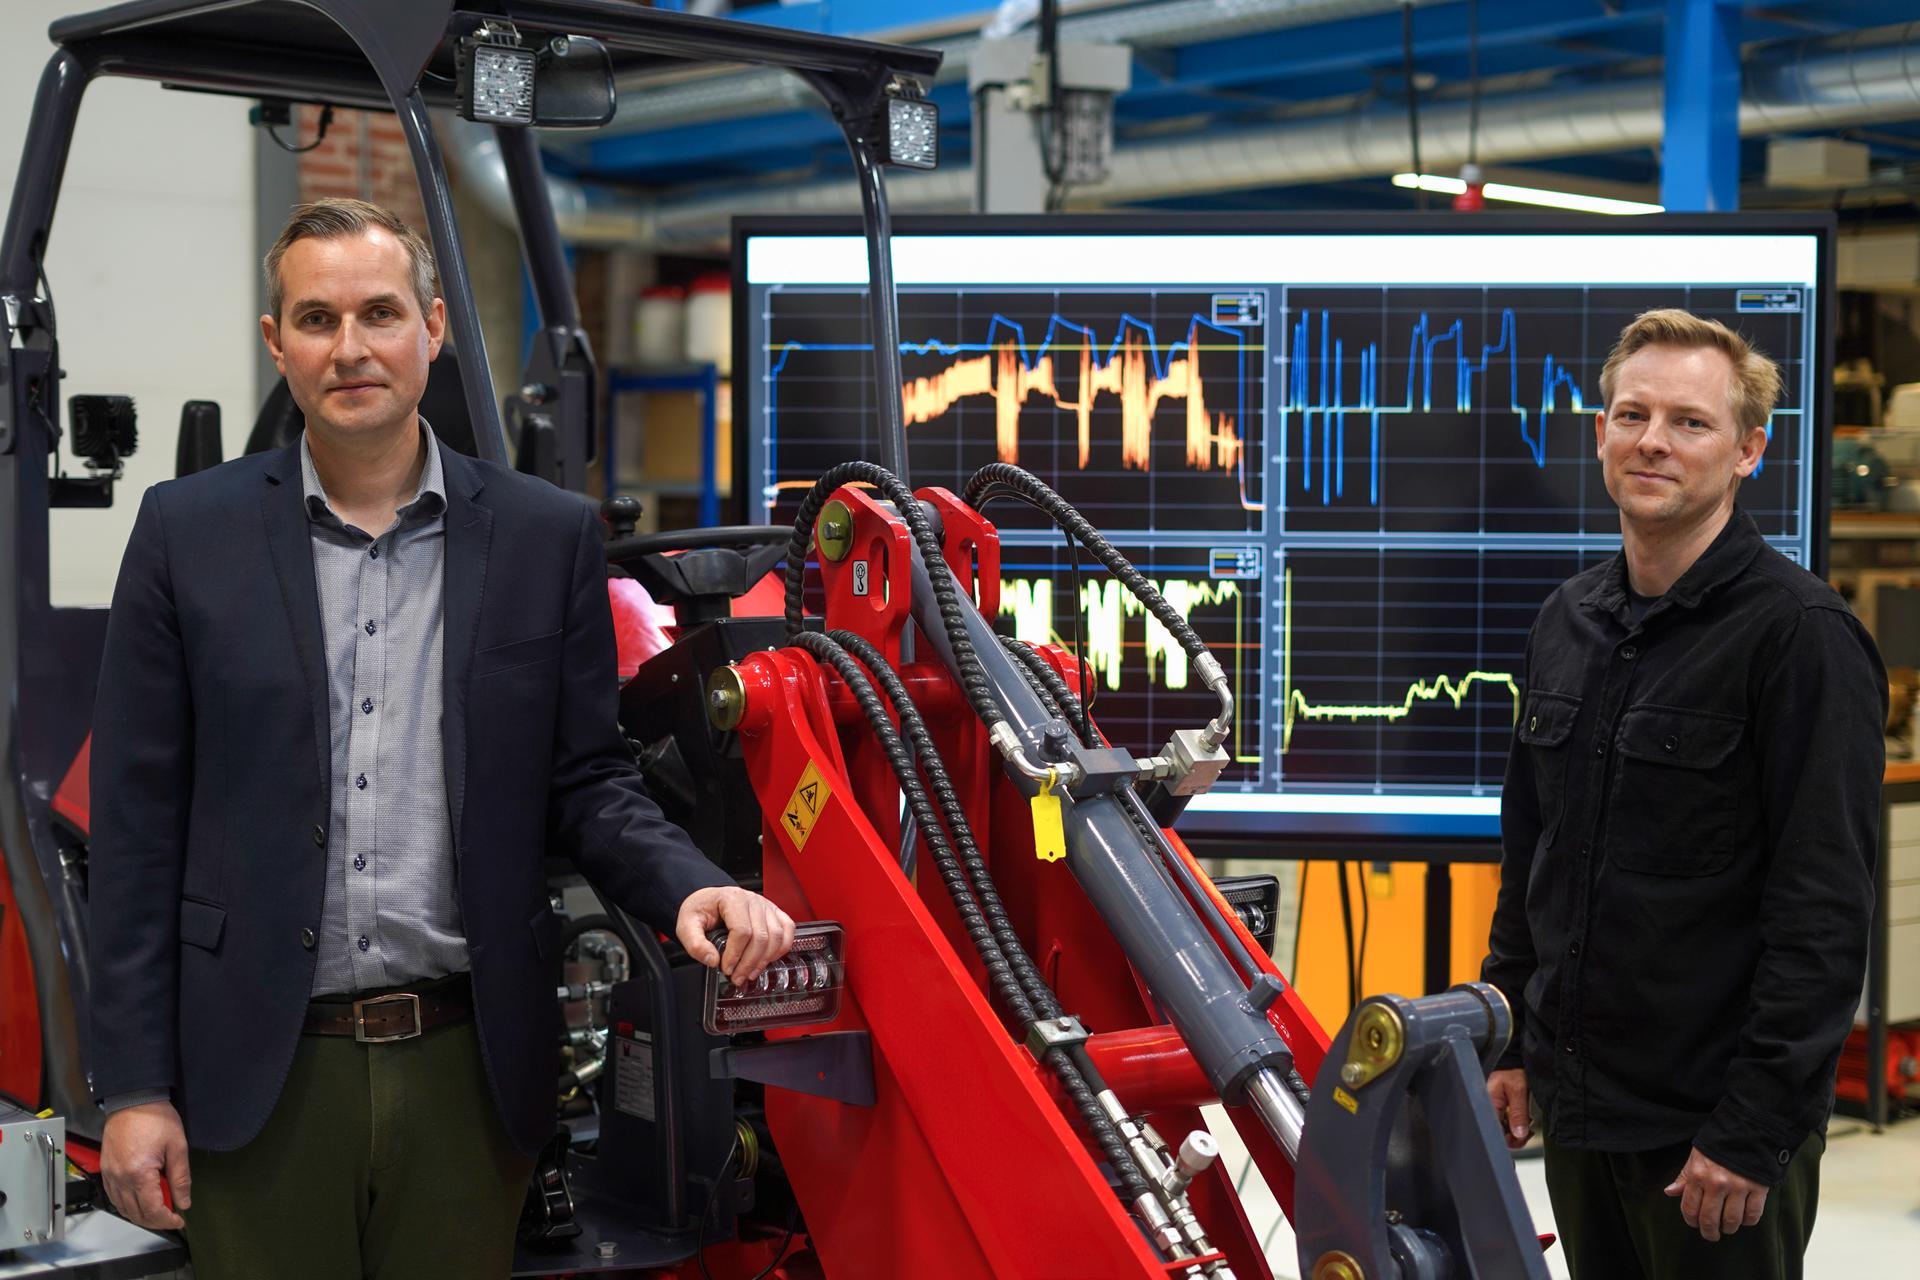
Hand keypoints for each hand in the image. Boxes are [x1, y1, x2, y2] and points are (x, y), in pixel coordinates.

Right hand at [101, 1101, 190, 1229]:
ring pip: (123, 1208)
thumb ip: (181, 1178)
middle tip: (171, 1217)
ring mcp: (110, 1175)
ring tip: (158, 1211)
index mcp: (139, 1174)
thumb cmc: (156, 1118)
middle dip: (155, 1221)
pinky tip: (139, 1201)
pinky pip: (113, 1197)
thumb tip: (184, 1201)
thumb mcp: (177, 1146)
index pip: (152, 1210)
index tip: (179, 1219)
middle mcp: (120, 1178)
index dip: (167, 1220)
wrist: (133, 1101)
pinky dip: (126, 1205)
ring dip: (140, 1215)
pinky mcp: (105, 1170)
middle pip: (136, 1213)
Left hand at [675, 885, 794, 984]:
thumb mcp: (686, 924)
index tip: (725, 968)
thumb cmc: (701, 910)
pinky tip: (768, 959)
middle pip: (761, 936)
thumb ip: (695, 944)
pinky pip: (788, 930)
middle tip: (737, 977)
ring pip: (776, 936)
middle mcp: (753, 900)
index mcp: (732, 899)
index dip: (735, 955)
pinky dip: (781, 948)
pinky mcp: (774, 913)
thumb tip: (712, 960)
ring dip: (764, 960)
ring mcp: (766, 906)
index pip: (742, 931)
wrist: (709, 900)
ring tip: (750, 973)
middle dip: (749, 963)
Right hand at [1486, 1067, 1531, 1147]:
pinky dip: (1516, 1124)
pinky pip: (1506, 1122)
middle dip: (1515, 1136)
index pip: (1496, 1131)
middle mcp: (1489, 1108)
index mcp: (1489, 1104)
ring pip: (1503, 1129)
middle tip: (1528, 1132)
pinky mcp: (1499, 1107)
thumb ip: (1518, 1113)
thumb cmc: (1512, 1070)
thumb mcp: (1518, 1091)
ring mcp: (1494, 1108)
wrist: (1513, 1061)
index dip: (1510, 1139)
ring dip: (1517, 1130)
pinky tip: (1522, 1120)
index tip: (1523, 1137)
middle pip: (1499, 1133)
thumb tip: (1519, 1134)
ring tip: (1527, 1123)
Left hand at [1664, 1146, 1767, 1240]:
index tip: (1694, 1224)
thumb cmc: (1718, 1146)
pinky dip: (1748, 1221)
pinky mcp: (1758, 1189)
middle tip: (1711, 1234)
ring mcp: (1738, 1187)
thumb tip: (1670, 1192)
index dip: (1691, 1220)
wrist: (1747, 1131)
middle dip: (1709, 1232)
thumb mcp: (1696, 1156)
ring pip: (1731, 1221)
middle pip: (1709, 1219)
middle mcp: (1717, 1183)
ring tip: (1727, 1226)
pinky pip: (1752, 1216)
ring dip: (1728, 1228)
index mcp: (1698, 1175)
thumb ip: (1684, 1176)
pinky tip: (1743, 1218)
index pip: (1690, 1207)